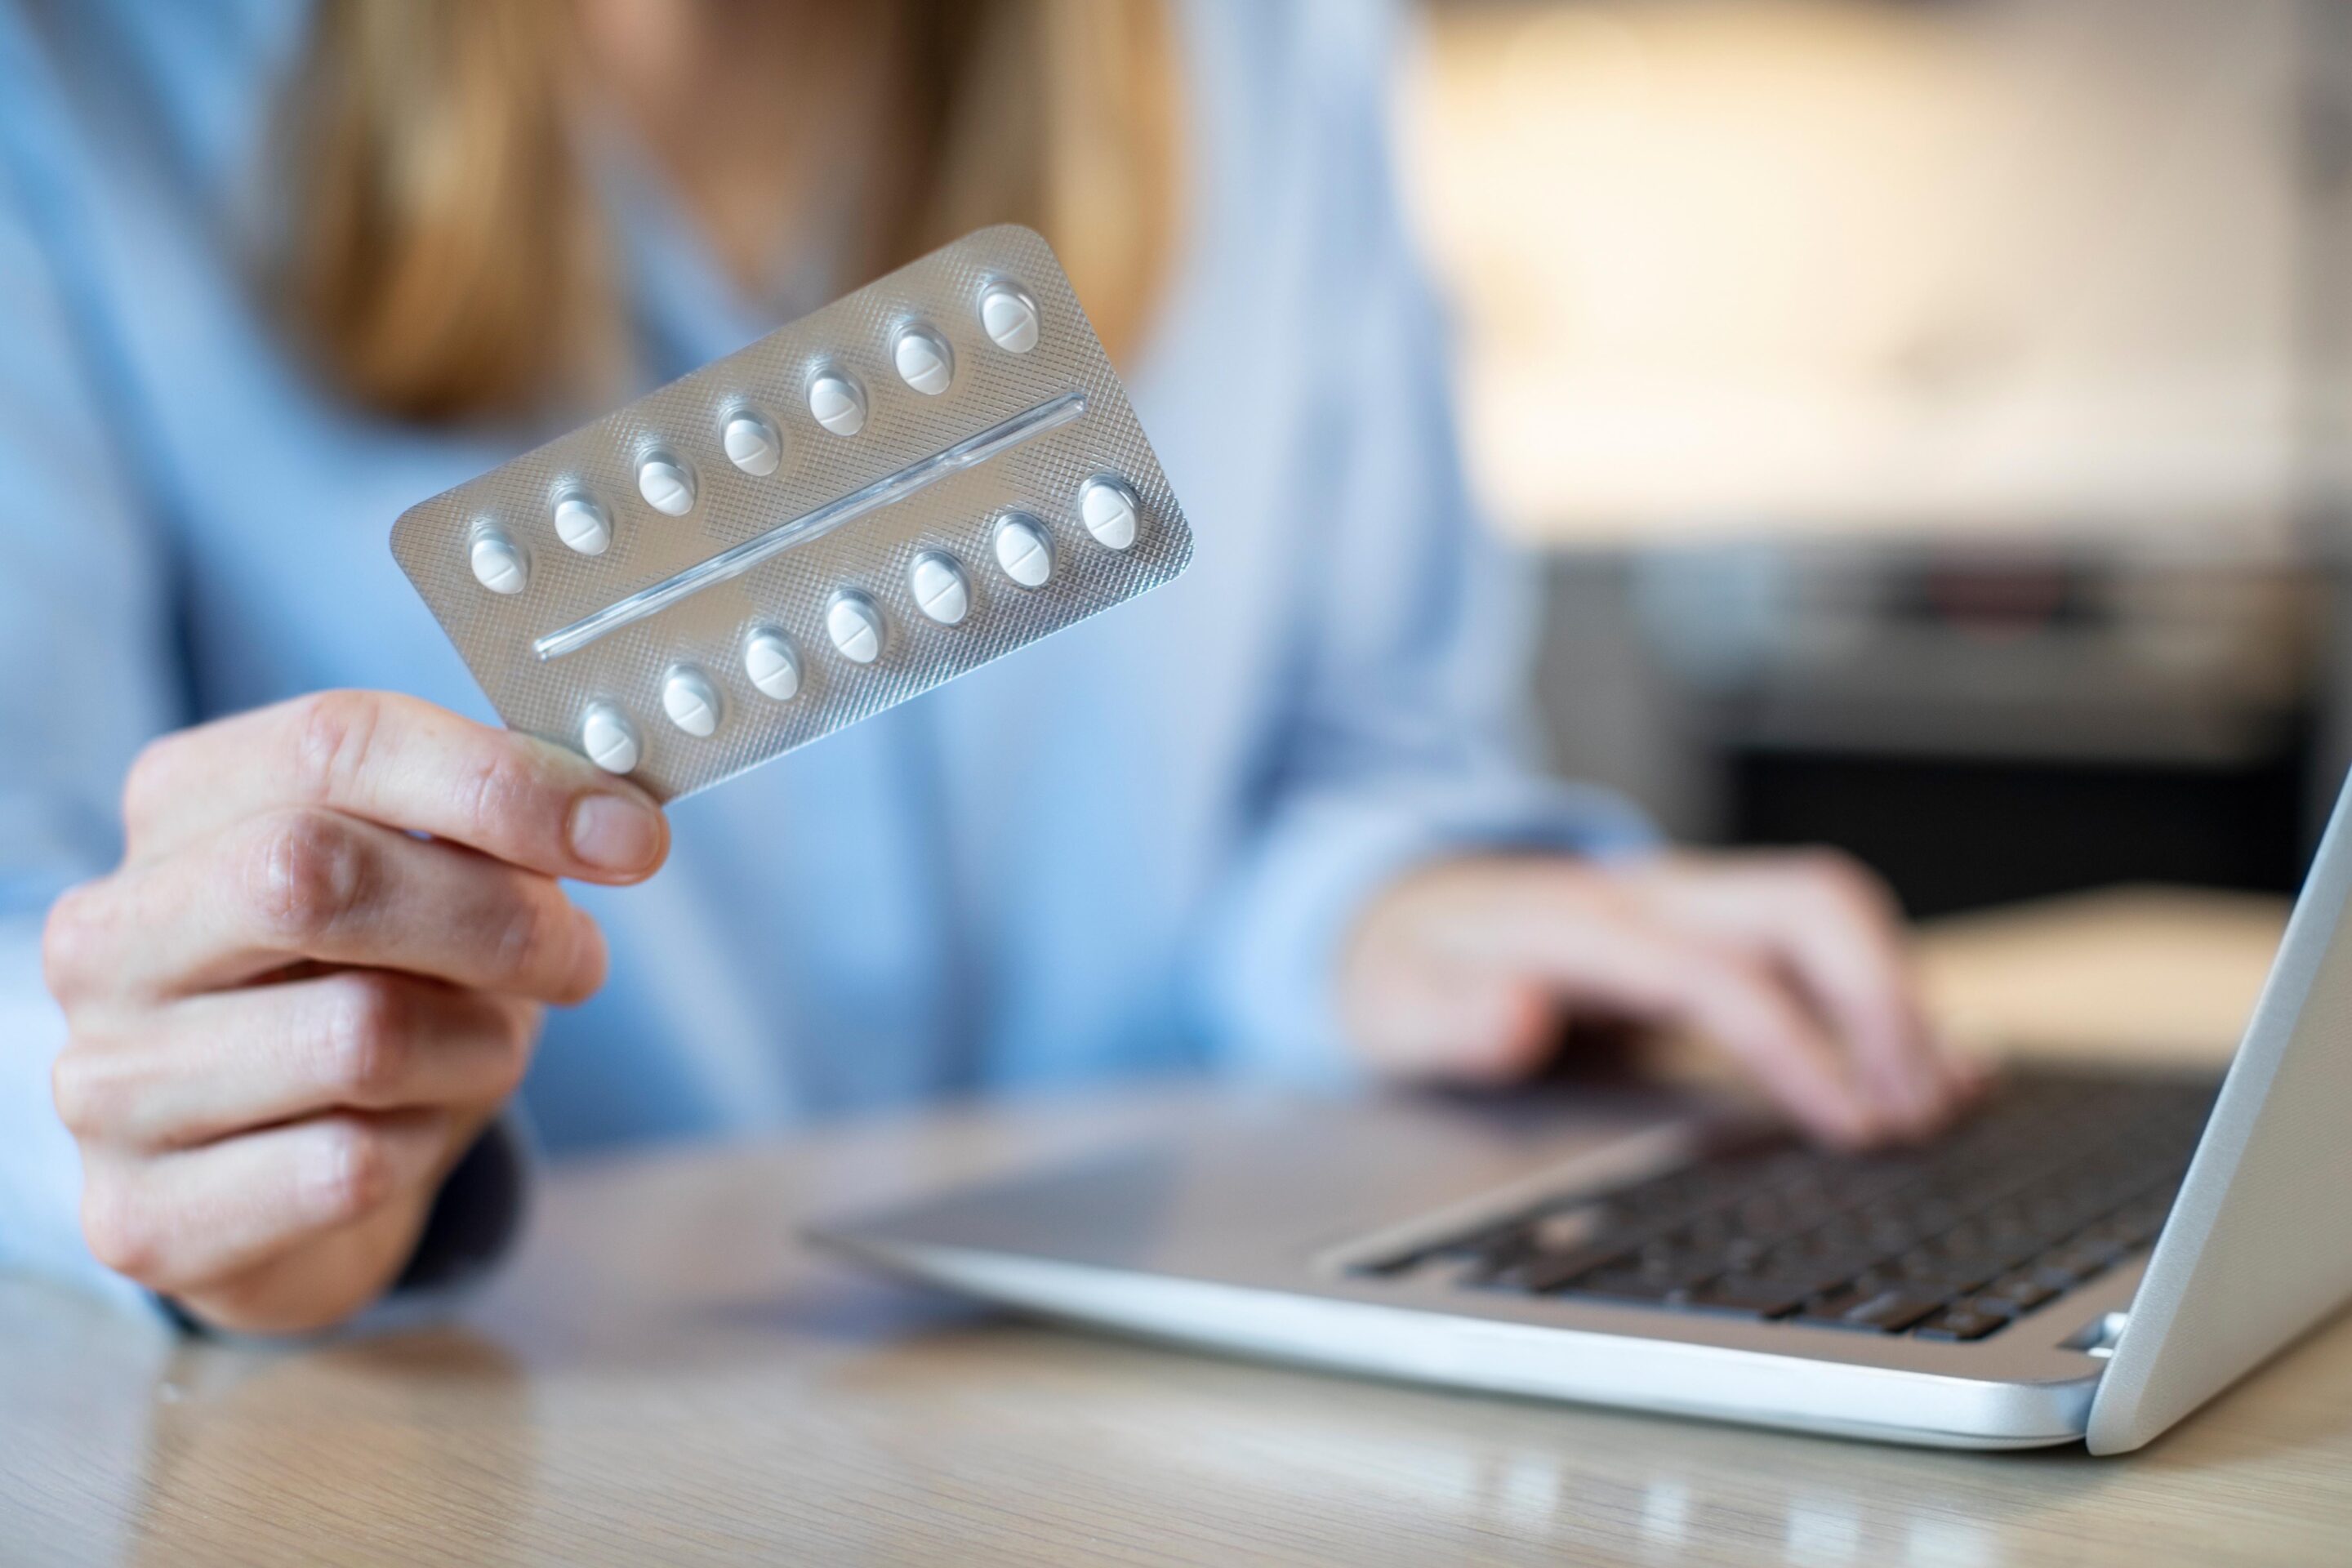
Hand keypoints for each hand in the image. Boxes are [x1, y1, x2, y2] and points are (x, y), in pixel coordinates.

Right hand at [43, 691, 667, 1332]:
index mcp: (180, 806)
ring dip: (479, 1045)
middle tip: (580, 959)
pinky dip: (426, 1145)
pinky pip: (347, 1167)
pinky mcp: (146, 1217)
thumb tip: (614, 819)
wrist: (272, 1182)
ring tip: (487, 1048)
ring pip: (356, 1035)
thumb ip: (491, 829)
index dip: (502, 782)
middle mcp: (109, 934)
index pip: (336, 743)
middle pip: (316, 874)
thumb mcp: (423, 884)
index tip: (629, 835)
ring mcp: (106, 1080)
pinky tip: (411, 1133)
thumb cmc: (365, 992)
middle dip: (495, 917)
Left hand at [1338, 849, 1979, 1145]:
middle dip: (1883, 1002)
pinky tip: (1944, 1066)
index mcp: (1581, 921)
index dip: (1794, 1043)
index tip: (1854, 1124)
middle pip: (1807, 904)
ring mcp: (1695, 905)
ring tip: (1939, 1107)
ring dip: (1902, 1000)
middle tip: (1916, 1118)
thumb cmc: (1401, 972)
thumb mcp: (1385, 1004)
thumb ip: (1439, 1016)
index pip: (1715, 970)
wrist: (1399, 913)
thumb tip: (1511, 1017)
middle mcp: (1655, 897)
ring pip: (1832, 915)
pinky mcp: (1719, 932)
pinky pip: (1824, 943)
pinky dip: (1892, 1000)